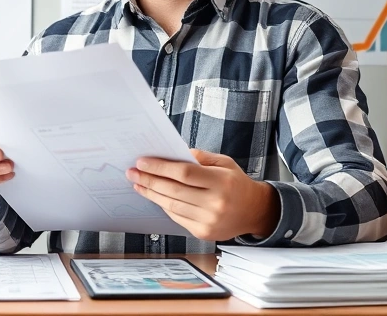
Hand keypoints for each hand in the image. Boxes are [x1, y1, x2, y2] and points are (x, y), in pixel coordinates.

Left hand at [126, 148, 278, 240]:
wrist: (254, 211)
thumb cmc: (236, 183)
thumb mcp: (224, 163)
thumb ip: (200, 157)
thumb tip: (173, 153)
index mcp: (221, 182)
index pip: (183, 173)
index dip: (160, 167)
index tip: (142, 162)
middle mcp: (215, 203)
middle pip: (173, 190)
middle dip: (149, 180)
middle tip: (133, 172)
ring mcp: (208, 220)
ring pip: (172, 206)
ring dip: (151, 194)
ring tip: (138, 184)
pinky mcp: (203, 232)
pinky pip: (177, 217)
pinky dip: (164, 206)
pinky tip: (155, 196)